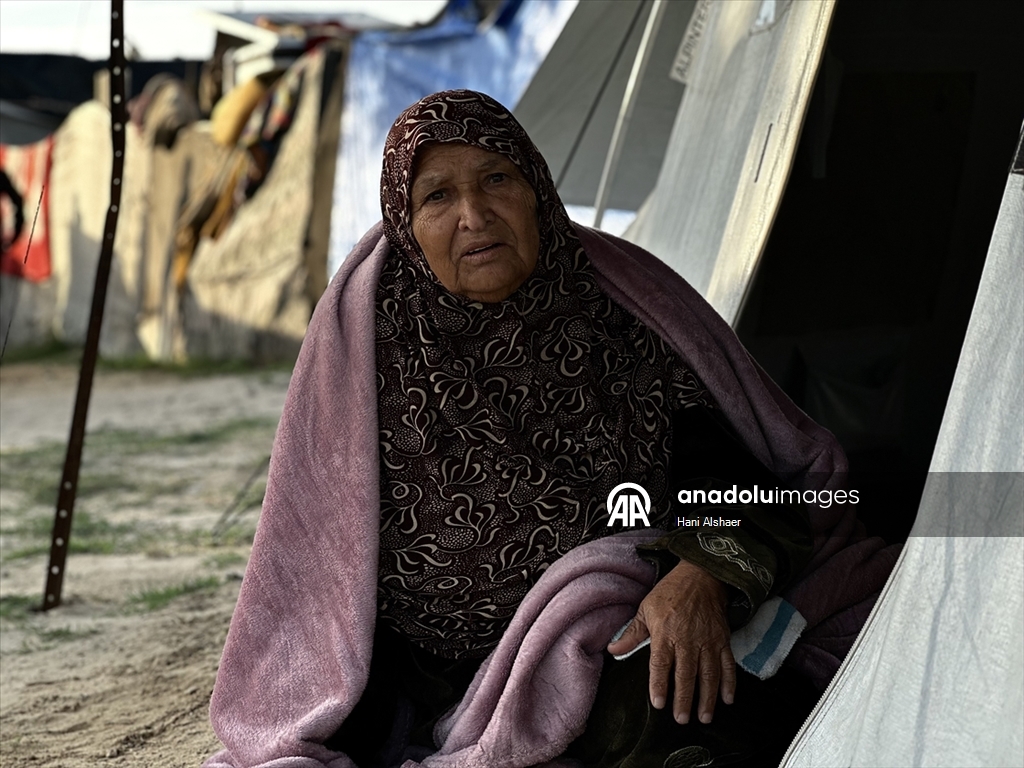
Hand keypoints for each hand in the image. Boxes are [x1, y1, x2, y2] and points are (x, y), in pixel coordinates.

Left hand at [607, 558, 735, 723]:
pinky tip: (727, 700)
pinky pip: (728, 664)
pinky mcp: (723, 639)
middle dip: (684, 699)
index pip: (661, 663)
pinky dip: (729, 683)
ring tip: (704, 717)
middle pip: (686, 674)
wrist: (701, 575)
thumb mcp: (646, 608)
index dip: (660, 684)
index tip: (659, 703)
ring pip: (709, 674)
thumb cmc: (670, 593)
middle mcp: (688, 639)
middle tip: (681, 719)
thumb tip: (613, 650)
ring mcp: (708, 640)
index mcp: (665, 632)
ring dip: (707, 697)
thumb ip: (632, 633)